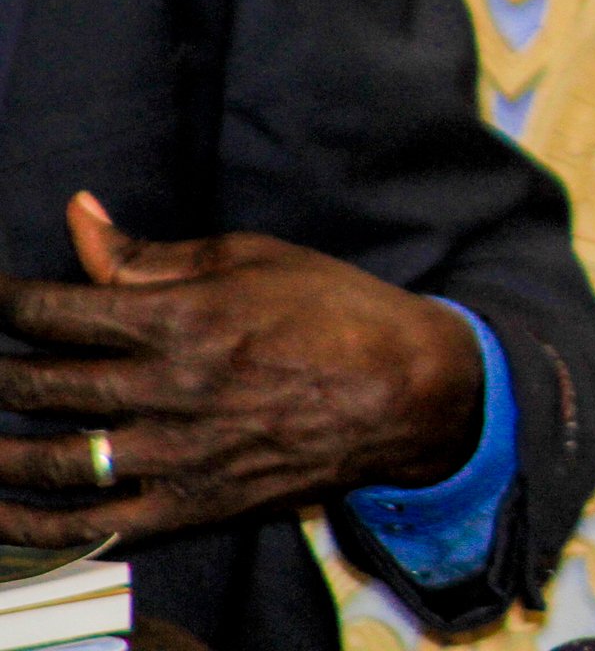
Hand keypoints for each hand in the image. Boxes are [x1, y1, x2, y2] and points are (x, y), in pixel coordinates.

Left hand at [0, 195, 482, 546]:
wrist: (408, 392)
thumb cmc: (335, 311)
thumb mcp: (252, 257)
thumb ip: (152, 251)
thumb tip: (79, 216)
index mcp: (181, 317)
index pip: (51, 310)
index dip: (0, 301)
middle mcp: (168, 387)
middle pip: (35, 384)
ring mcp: (176, 454)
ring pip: (48, 459)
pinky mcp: (191, 506)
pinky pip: (90, 524)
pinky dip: (31, 523)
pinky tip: (1, 508)